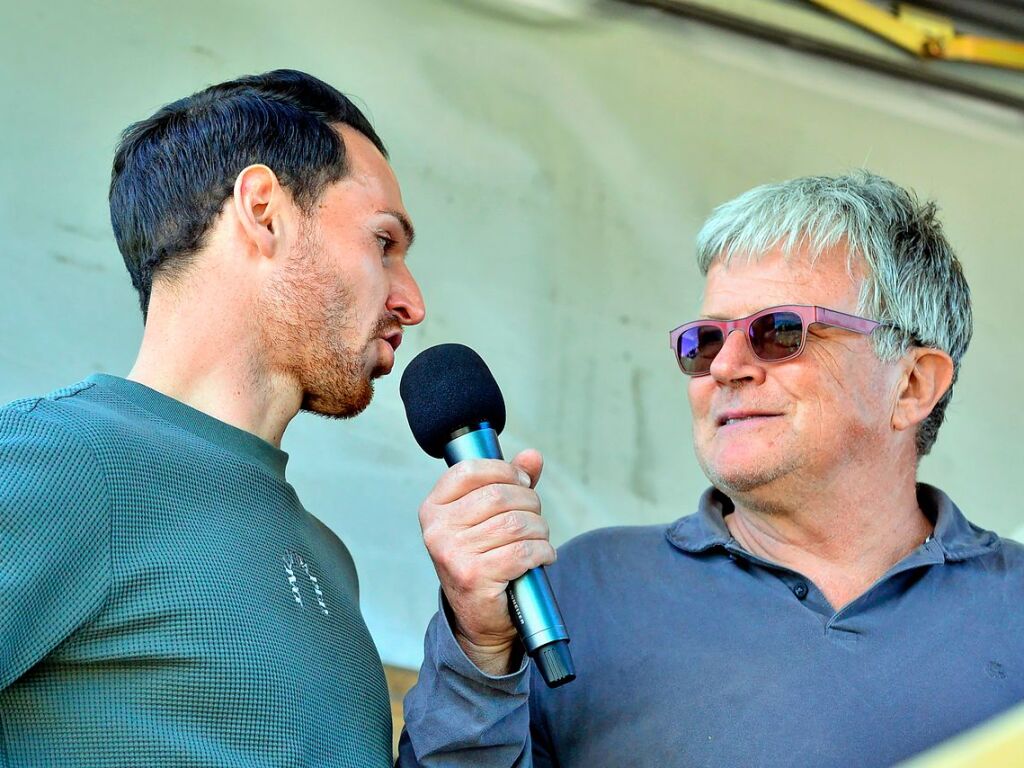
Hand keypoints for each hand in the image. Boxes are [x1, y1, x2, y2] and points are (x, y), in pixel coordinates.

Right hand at [419, 449, 552, 675]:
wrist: (477, 618)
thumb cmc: (483, 560)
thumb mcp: (488, 518)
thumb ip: (508, 483)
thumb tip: (532, 457)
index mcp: (434, 509)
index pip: (470, 471)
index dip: (504, 471)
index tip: (522, 482)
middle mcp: (437, 530)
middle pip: (499, 495)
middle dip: (529, 503)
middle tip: (535, 518)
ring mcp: (453, 554)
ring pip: (515, 523)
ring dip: (539, 530)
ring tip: (540, 540)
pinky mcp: (475, 577)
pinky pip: (523, 551)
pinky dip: (543, 552)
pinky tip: (542, 557)